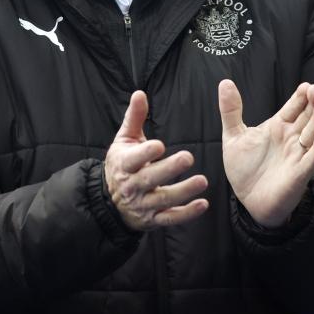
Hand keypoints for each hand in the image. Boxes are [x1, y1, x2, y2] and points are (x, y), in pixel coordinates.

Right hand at [104, 90, 208, 230]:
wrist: (110, 202)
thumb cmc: (122, 164)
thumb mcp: (124, 140)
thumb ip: (134, 118)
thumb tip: (140, 93)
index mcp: (124, 164)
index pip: (133, 159)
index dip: (145, 153)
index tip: (160, 145)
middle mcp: (132, 186)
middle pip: (150, 178)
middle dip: (169, 169)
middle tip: (189, 157)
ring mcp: (142, 204)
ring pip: (163, 200)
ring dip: (183, 191)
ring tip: (202, 181)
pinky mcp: (153, 219)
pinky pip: (170, 218)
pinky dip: (186, 214)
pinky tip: (202, 204)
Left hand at [219, 79, 313, 227]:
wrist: (248, 200)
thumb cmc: (244, 168)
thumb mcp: (233, 136)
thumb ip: (231, 111)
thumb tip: (225, 82)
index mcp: (278, 127)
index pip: (294, 107)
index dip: (301, 97)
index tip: (306, 85)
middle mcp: (291, 138)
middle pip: (308, 117)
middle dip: (313, 103)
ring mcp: (297, 155)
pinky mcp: (300, 173)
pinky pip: (312, 159)